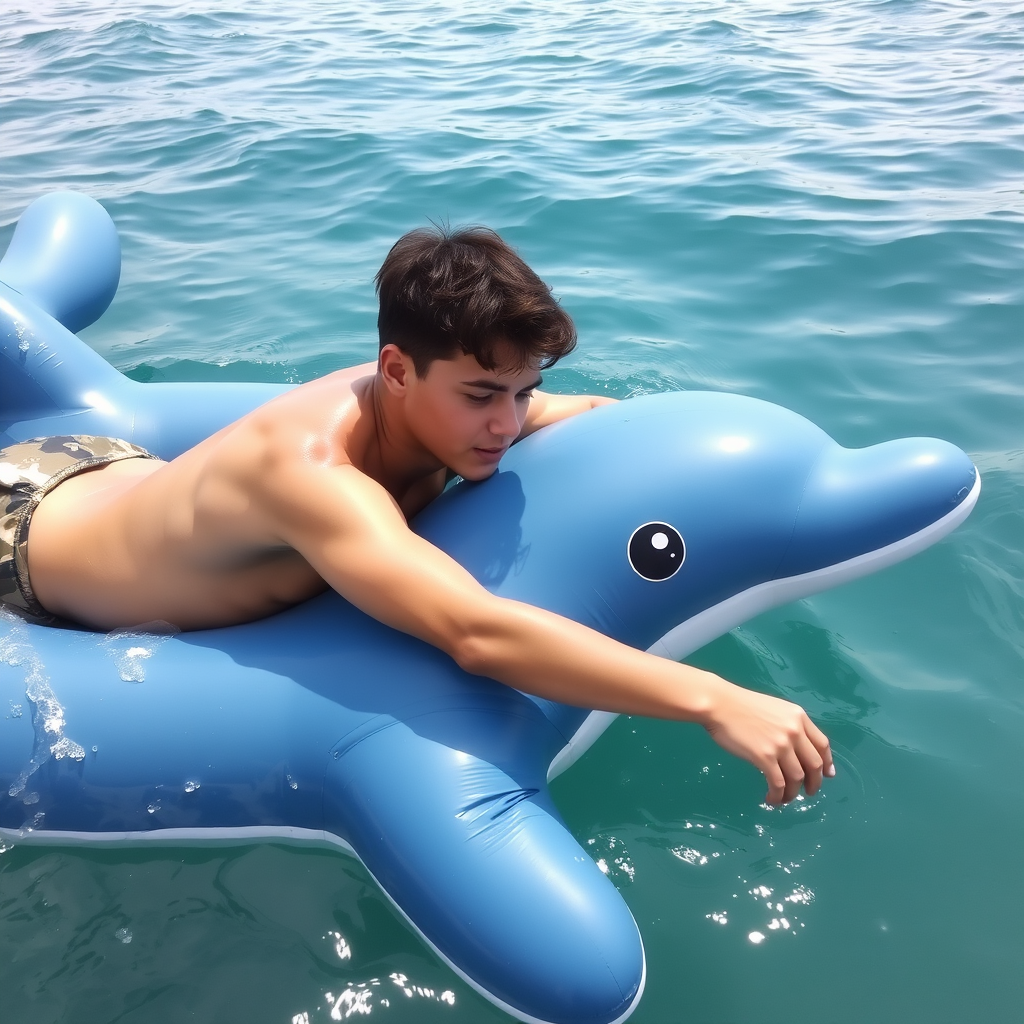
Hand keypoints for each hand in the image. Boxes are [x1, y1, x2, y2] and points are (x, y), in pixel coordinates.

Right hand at [701, 678, 834, 804]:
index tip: (827, 775)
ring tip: (784, 798)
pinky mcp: (764, 757)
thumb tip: (796, 747)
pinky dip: (778, 795)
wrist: (720, 704)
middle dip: (814, 783)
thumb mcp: (774, 709)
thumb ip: (789, 725)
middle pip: (814, 764)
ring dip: (792, 793)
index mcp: (798, 717)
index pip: (822, 744)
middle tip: (809, 792)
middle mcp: (794, 731)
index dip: (827, 762)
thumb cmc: (741, 705)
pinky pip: (778, 783)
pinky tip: (771, 798)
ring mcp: (780, 744)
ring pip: (797, 777)